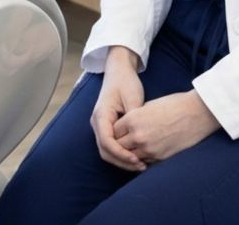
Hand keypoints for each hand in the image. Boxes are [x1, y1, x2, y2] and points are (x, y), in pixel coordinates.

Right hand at [90, 46, 146, 171]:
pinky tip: (136, 157)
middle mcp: (97, 123)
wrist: (119, 72)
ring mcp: (100, 126)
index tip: (136, 159)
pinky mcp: (107, 128)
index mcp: (101, 115)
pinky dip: (122, 154)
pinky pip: (111, 146)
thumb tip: (139, 139)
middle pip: (105, 151)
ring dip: (122, 160)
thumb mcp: (133, 98)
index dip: (121, 154)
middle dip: (122, 161)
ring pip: (107, 151)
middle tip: (141, 166)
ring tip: (141, 165)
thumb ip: (134, 119)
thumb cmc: (126, 83)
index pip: (107, 142)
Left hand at [113, 89, 220, 164]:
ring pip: (130, 157)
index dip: (114, 132)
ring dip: (130, 154)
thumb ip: (134, 118)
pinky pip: (144, 162)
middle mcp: (138, 136)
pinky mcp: (160, 157)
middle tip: (121, 142)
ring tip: (131, 149)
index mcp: (133, 119)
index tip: (117, 131)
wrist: (196, 112)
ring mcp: (149, 149)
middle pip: (119, 146)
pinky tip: (144, 153)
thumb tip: (126, 127)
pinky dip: (142, 159)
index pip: (113, 131)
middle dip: (119, 144)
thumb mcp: (148, 106)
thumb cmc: (173, 105)